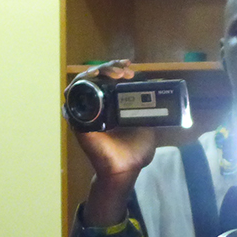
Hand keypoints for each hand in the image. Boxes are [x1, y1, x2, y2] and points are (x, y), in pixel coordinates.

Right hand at [70, 62, 157, 226]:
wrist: (125, 169)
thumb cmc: (135, 151)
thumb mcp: (147, 125)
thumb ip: (151, 111)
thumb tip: (163, 96)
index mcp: (112, 105)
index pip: (109, 79)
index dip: (117, 69)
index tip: (130, 69)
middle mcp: (97, 105)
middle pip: (97, 76)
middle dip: (110, 67)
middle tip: (125, 71)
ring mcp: (86, 110)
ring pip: (85, 81)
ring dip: (99, 71)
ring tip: (115, 73)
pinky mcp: (78, 118)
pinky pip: (73, 94)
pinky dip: (82, 82)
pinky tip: (95, 77)